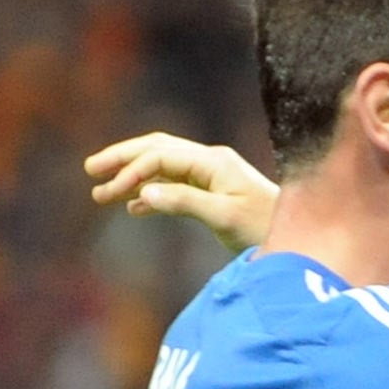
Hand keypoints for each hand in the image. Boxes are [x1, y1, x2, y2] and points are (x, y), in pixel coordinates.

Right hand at [85, 132, 278, 250]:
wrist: (299, 239)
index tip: (109, 192)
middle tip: (90, 170)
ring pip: (163, 167)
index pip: (161, 155)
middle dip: (123, 159)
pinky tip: (133, 208)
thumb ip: (184, 203)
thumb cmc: (266, 228)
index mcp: (214, 162)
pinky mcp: (214, 193)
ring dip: (133, 178)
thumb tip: (142, 195)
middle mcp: (211, 162)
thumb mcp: (224, 217)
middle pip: (157, 150)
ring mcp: (212, 176)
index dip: (132, 171)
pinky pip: (175, 185)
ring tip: (101, 194)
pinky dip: (152, 194)